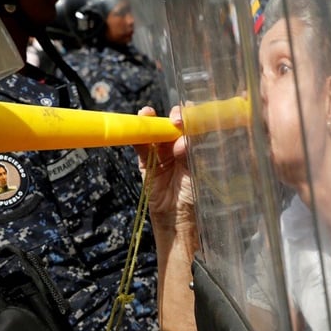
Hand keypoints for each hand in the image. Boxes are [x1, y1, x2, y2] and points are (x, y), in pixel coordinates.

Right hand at [135, 106, 195, 229]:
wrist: (176, 216)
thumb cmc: (191, 195)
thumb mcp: (194, 173)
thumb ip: (188, 156)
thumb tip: (182, 141)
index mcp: (192, 146)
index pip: (192, 124)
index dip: (191, 116)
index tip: (190, 117)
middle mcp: (176, 145)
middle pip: (173, 124)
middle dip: (174, 117)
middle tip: (176, 121)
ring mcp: (160, 152)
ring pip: (155, 131)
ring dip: (151, 120)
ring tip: (147, 113)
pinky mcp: (146, 162)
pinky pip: (141, 147)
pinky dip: (138, 137)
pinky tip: (137, 128)